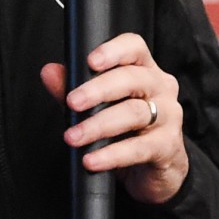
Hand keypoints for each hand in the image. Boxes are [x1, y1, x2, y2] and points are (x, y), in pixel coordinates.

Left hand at [39, 33, 188, 204]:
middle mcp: (161, 88)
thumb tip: (49, 72)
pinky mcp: (168, 147)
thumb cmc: (127, 130)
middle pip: (132, 78)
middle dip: (98, 90)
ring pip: (134, 113)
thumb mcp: (97, 107)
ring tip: (74, 137)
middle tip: (72, 102)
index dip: (114, 51)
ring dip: (99, 125)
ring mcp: (169, 117)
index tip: (90, 61)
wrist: (153, 170)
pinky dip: (112, 155)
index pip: (134, 48)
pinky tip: (92, 159)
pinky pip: (139, 148)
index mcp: (144, 70)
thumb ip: (73, 89)